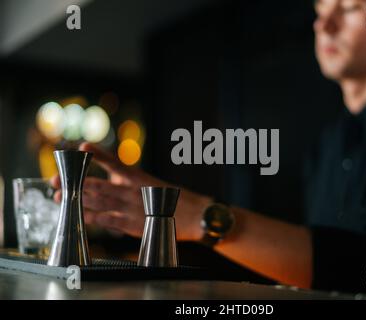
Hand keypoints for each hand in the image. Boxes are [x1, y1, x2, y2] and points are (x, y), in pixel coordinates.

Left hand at [51, 142, 211, 240]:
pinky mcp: (134, 224)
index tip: (82, 147)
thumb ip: (128, 183)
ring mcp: (132, 207)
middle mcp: (133, 190)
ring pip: (100, 201)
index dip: (97, 154)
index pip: (114, 162)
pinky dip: (93, 217)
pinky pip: (109, 220)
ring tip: (58, 198)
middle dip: (75, 182)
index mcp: (138, 177)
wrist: (193, 215)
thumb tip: (107, 183)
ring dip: (78, 199)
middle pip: (99, 183)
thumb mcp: (150, 184)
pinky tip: (80, 215)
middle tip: (54, 179)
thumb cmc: (171, 198)